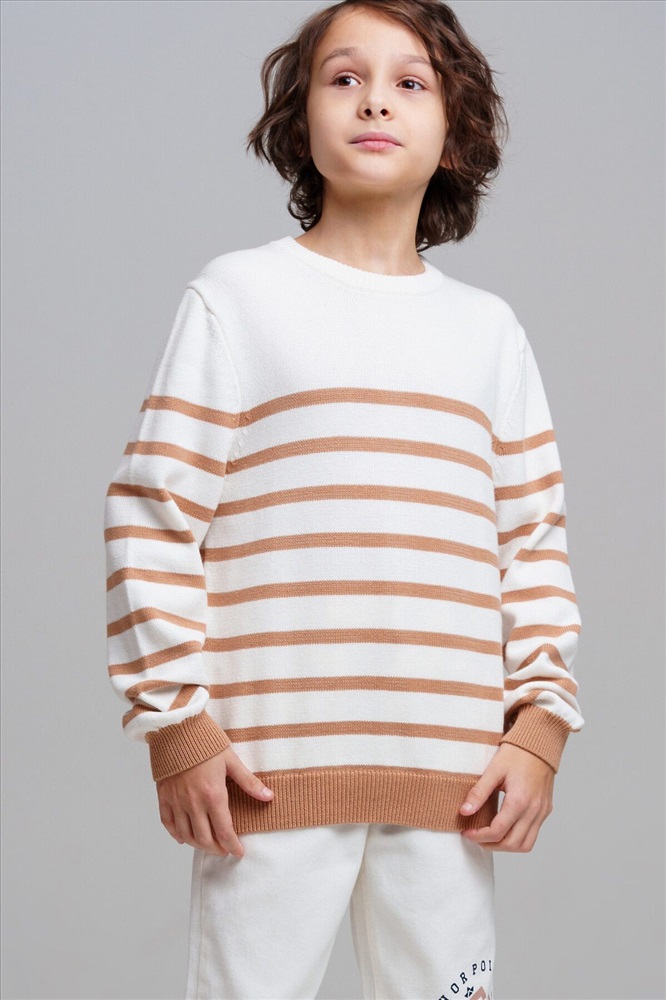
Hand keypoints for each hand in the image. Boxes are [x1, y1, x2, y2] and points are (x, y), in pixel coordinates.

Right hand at [155, 745, 273, 858]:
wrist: (176, 729)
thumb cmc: (205, 742)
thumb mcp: (231, 761)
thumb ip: (249, 782)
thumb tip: (269, 796)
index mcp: (213, 795)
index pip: (224, 831)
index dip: (232, 845)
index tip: (238, 852)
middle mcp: (193, 802)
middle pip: (205, 838)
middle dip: (216, 848)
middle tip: (224, 850)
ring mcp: (176, 801)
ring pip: (186, 834)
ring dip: (198, 844)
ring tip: (207, 845)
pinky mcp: (163, 796)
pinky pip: (168, 823)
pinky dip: (176, 834)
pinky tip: (183, 837)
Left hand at [459, 743, 553, 851]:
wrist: (540, 743)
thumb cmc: (516, 753)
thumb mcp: (493, 770)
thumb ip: (478, 792)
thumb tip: (464, 812)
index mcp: (519, 800)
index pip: (497, 831)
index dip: (479, 836)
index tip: (466, 832)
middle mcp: (533, 810)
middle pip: (512, 844)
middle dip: (491, 845)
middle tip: (475, 837)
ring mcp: (542, 812)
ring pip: (525, 844)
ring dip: (506, 846)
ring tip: (489, 837)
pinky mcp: (545, 810)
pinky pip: (533, 834)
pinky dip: (518, 837)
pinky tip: (504, 828)